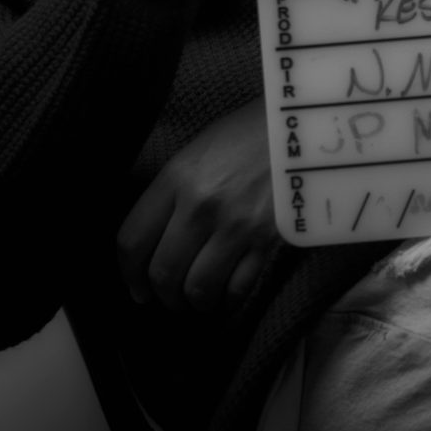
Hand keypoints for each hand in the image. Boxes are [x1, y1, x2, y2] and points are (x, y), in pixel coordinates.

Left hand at [116, 100, 279, 316]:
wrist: (302, 127)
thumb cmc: (247, 134)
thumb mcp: (197, 152)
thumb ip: (171, 193)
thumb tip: (154, 240)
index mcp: (176, 178)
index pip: (132, 241)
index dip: (128, 273)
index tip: (136, 287)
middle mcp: (201, 206)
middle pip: (163, 272)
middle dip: (161, 295)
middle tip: (167, 298)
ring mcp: (236, 226)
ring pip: (199, 288)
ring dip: (193, 303)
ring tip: (196, 301)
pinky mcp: (268, 241)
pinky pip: (239, 288)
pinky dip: (227, 302)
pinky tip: (225, 298)